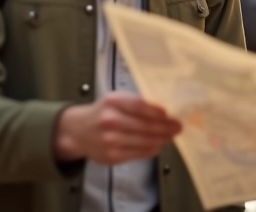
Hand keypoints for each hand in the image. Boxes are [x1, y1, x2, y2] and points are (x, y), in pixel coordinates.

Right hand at [54, 92, 181, 164]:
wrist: (77, 131)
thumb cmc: (102, 113)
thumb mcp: (115, 100)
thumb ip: (136, 103)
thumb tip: (164, 111)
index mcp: (112, 102)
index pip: (139, 106)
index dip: (157, 111)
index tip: (170, 114)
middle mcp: (110, 121)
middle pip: (145, 126)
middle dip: (165, 128)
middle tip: (177, 127)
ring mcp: (110, 140)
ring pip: (144, 142)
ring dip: (161, 140)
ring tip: (170, 136)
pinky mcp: (112, 156)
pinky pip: (138, 154)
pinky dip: (151, 150)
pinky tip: (158, 145)